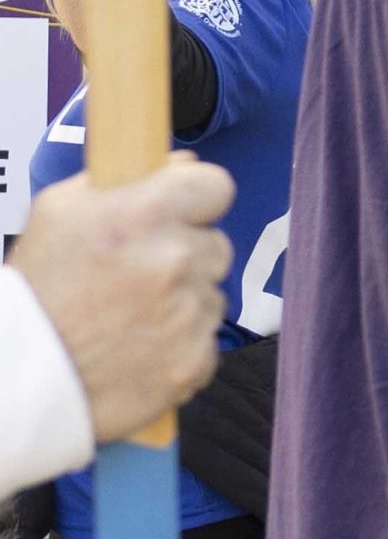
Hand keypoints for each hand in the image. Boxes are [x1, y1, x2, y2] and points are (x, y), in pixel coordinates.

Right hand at [17, 160, 233, 442]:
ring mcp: (189, 314)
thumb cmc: (38, 289)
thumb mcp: (60, 211)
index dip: (196, 200)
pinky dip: (181, 342)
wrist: (21, 373)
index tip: (180, 213)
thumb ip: (127, 178)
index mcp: (140, 215)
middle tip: (133, 275)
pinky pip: (206, 338)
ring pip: (211, 292)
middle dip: (183, 254)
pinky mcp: (195, 360)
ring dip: (183, 299)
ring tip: (127, 313)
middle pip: (215, 243)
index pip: (215, 186)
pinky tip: (138, 344)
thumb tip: (183, 164)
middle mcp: (172, 260)